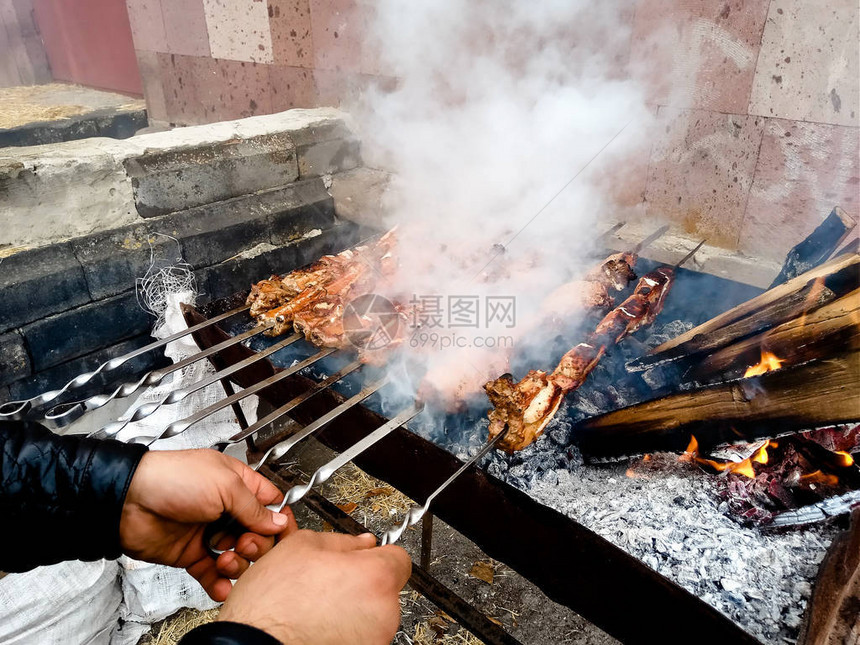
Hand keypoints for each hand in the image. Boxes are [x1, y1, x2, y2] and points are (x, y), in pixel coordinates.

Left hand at [120, 449, 292, 600]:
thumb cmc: (174, 479)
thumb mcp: (225, 485)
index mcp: (238, 485)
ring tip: (225, 560)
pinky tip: (223, 585)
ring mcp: (210, 533)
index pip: (270, 505)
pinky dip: (220, 583)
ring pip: (239, 557)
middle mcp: (226, 509)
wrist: (129, 502)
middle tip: (244, 543)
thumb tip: (278, 522)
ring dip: (238, 564)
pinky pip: (213, 574)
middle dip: (258, 544)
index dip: (279, 521)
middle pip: (259, 535)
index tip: (282, 534)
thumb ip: (254, 507)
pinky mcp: (193, 555)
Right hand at [219, 530, 411, 643]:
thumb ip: (342, 541)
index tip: (362, 558)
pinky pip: (359, 635)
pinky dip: (344, 630)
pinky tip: (317, 625)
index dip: (376, 554)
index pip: (399, 557)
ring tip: (317, 606)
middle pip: (384, 587)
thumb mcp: (301, 547)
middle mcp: (384, 611)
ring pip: (372, 613)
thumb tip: (362, 543)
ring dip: (352, 607)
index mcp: (375, 576)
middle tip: (329, 582)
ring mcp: (375, 639)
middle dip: (361, 581)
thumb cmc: (272, 605)